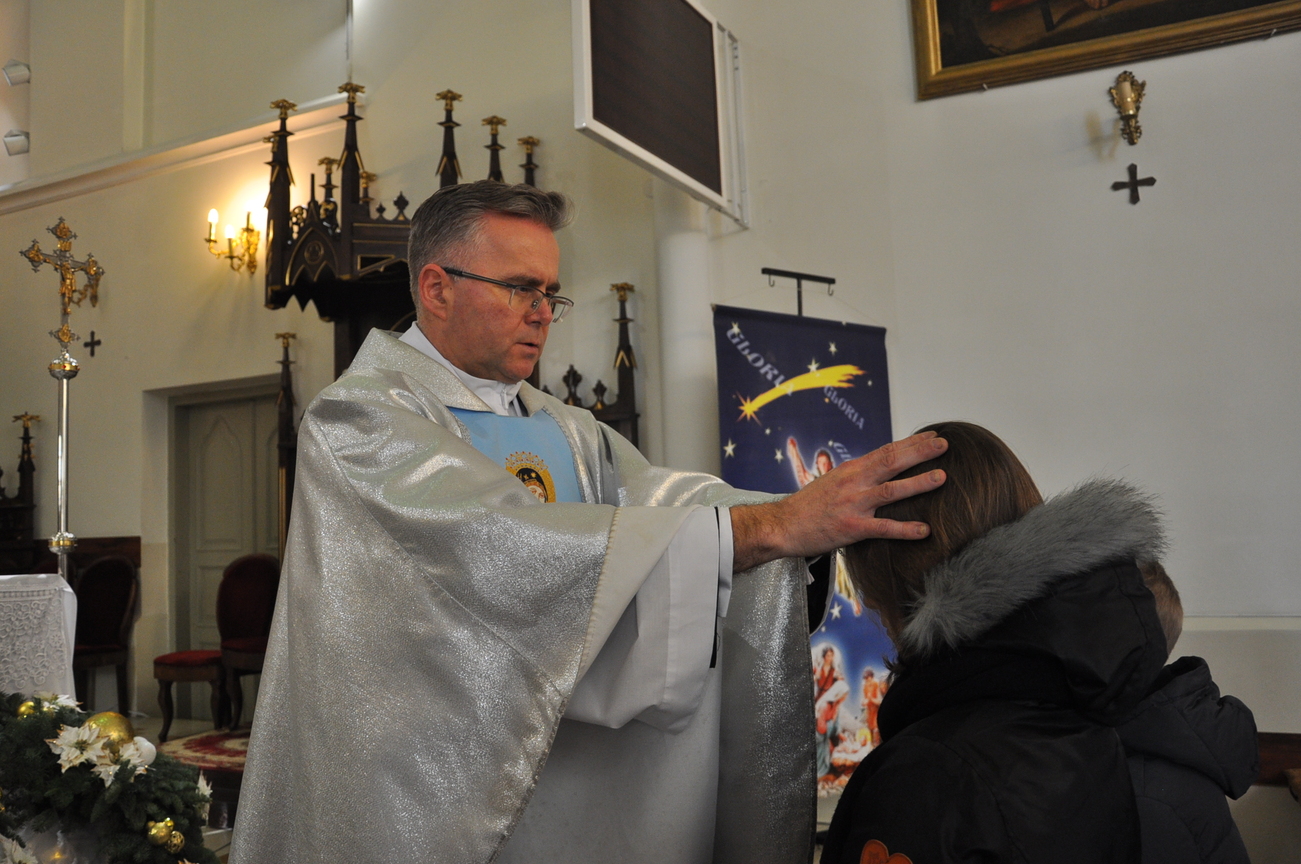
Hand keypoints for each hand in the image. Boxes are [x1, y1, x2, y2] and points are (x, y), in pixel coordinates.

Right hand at [730, 431, 946, 571]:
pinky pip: (883, 528)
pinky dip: (905, 529)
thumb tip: (880, 470)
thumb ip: (857, 476)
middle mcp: (853, 483)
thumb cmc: (808, 506)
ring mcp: (853, 504)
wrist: (781, 525)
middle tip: (944, 444)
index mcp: (851, 470)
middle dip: (920, 452)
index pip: (886, 450)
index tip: (933, 435)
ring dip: (918, 483)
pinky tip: (925, 530)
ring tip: (942, 477)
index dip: (911, 442)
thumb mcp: (832, 482)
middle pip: (892, 462)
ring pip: (891, 490)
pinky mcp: (851, 528)